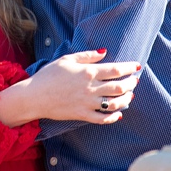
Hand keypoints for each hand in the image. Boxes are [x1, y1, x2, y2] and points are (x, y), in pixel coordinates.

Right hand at [0, 49, 141, 127]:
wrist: (34, 96)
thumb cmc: (48, 75)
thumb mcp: (67, 59)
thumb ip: (87, 55)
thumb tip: (105, 52)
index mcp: (88, 72)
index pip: (116, 70)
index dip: (129, 68)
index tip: (136, 66)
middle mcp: (90, 88)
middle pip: (119, 87)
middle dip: (131, 83)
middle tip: (135, 80)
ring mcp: (87, 103)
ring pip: (115, 103)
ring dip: (126, 99)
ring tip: (130, 95)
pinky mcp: (82, 115)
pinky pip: (103, 118)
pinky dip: (113, 117)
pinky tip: (118, 113)